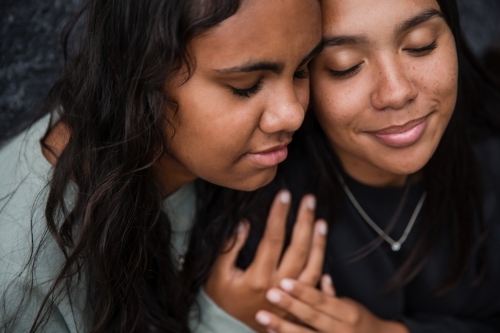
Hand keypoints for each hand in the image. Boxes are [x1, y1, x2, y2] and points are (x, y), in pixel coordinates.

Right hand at [205, 190, 327, 331]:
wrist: (231, 329)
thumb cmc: (223, 299)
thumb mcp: (218, 275)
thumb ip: (230, 248)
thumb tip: (244, 222)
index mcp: (258, 278)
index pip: (273, 239)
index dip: (279, 215)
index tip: (284, 195)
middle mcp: (279, 286)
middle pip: (298, 248)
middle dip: (304, 221)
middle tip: (309, 199)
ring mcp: (292, 296)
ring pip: (313, 265)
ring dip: (319, 240)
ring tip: (321, 219)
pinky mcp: (299, 302)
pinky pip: (316, 280)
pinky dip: (322, 261)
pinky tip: (323, 244)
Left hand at [256, 276, 408, 332]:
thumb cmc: (360, 323)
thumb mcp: (351, 306)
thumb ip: (333, 295)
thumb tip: (322, 276)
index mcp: (347, 313)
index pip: (321, 300)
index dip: (303, 291)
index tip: (284, 282)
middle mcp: (341, 330)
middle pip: (311, 317)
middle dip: (290, 306)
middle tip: (269, 294)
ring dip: (283, 327)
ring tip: (262, 317)